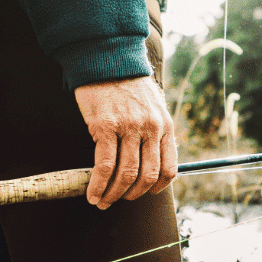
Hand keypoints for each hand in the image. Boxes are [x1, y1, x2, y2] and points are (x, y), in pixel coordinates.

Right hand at [74, 76, 176, 208]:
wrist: (107, 60)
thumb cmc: (127, 85)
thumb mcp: (152, 107)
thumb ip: (153, 132)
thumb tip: (149, 162)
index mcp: (165, 126)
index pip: (170, 168)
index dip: (158, 188)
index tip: (145, 193)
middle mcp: (151, 128)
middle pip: (148, 176)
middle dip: (133, 194)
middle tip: (120, 199)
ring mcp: (129, 128)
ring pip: (126, 174)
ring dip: (113, 194)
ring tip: (103, 201)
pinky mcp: (105, 127)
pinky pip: (104, 165)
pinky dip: (98, 185)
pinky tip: (92, 193)